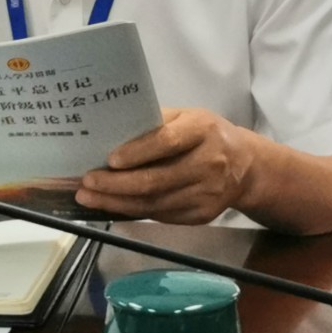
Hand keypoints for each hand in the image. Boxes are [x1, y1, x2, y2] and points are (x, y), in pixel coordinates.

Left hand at [74, 108, 258, 224]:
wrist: (245, 166)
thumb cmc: (205, 134)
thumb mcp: (186, 117)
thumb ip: (155, 123)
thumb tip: (111, 134)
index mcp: (202, 130)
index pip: (167, 142)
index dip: (138, 152)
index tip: (110, 159)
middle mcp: (208, 163)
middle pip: (157, 180)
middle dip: (115, 184)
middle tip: (86, 183)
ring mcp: (207, 193)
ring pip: (155, 203)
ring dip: (117, 202)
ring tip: (89, 197)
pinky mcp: (202, 215)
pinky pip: (161, 215)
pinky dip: (133, 211)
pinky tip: (113, 205)